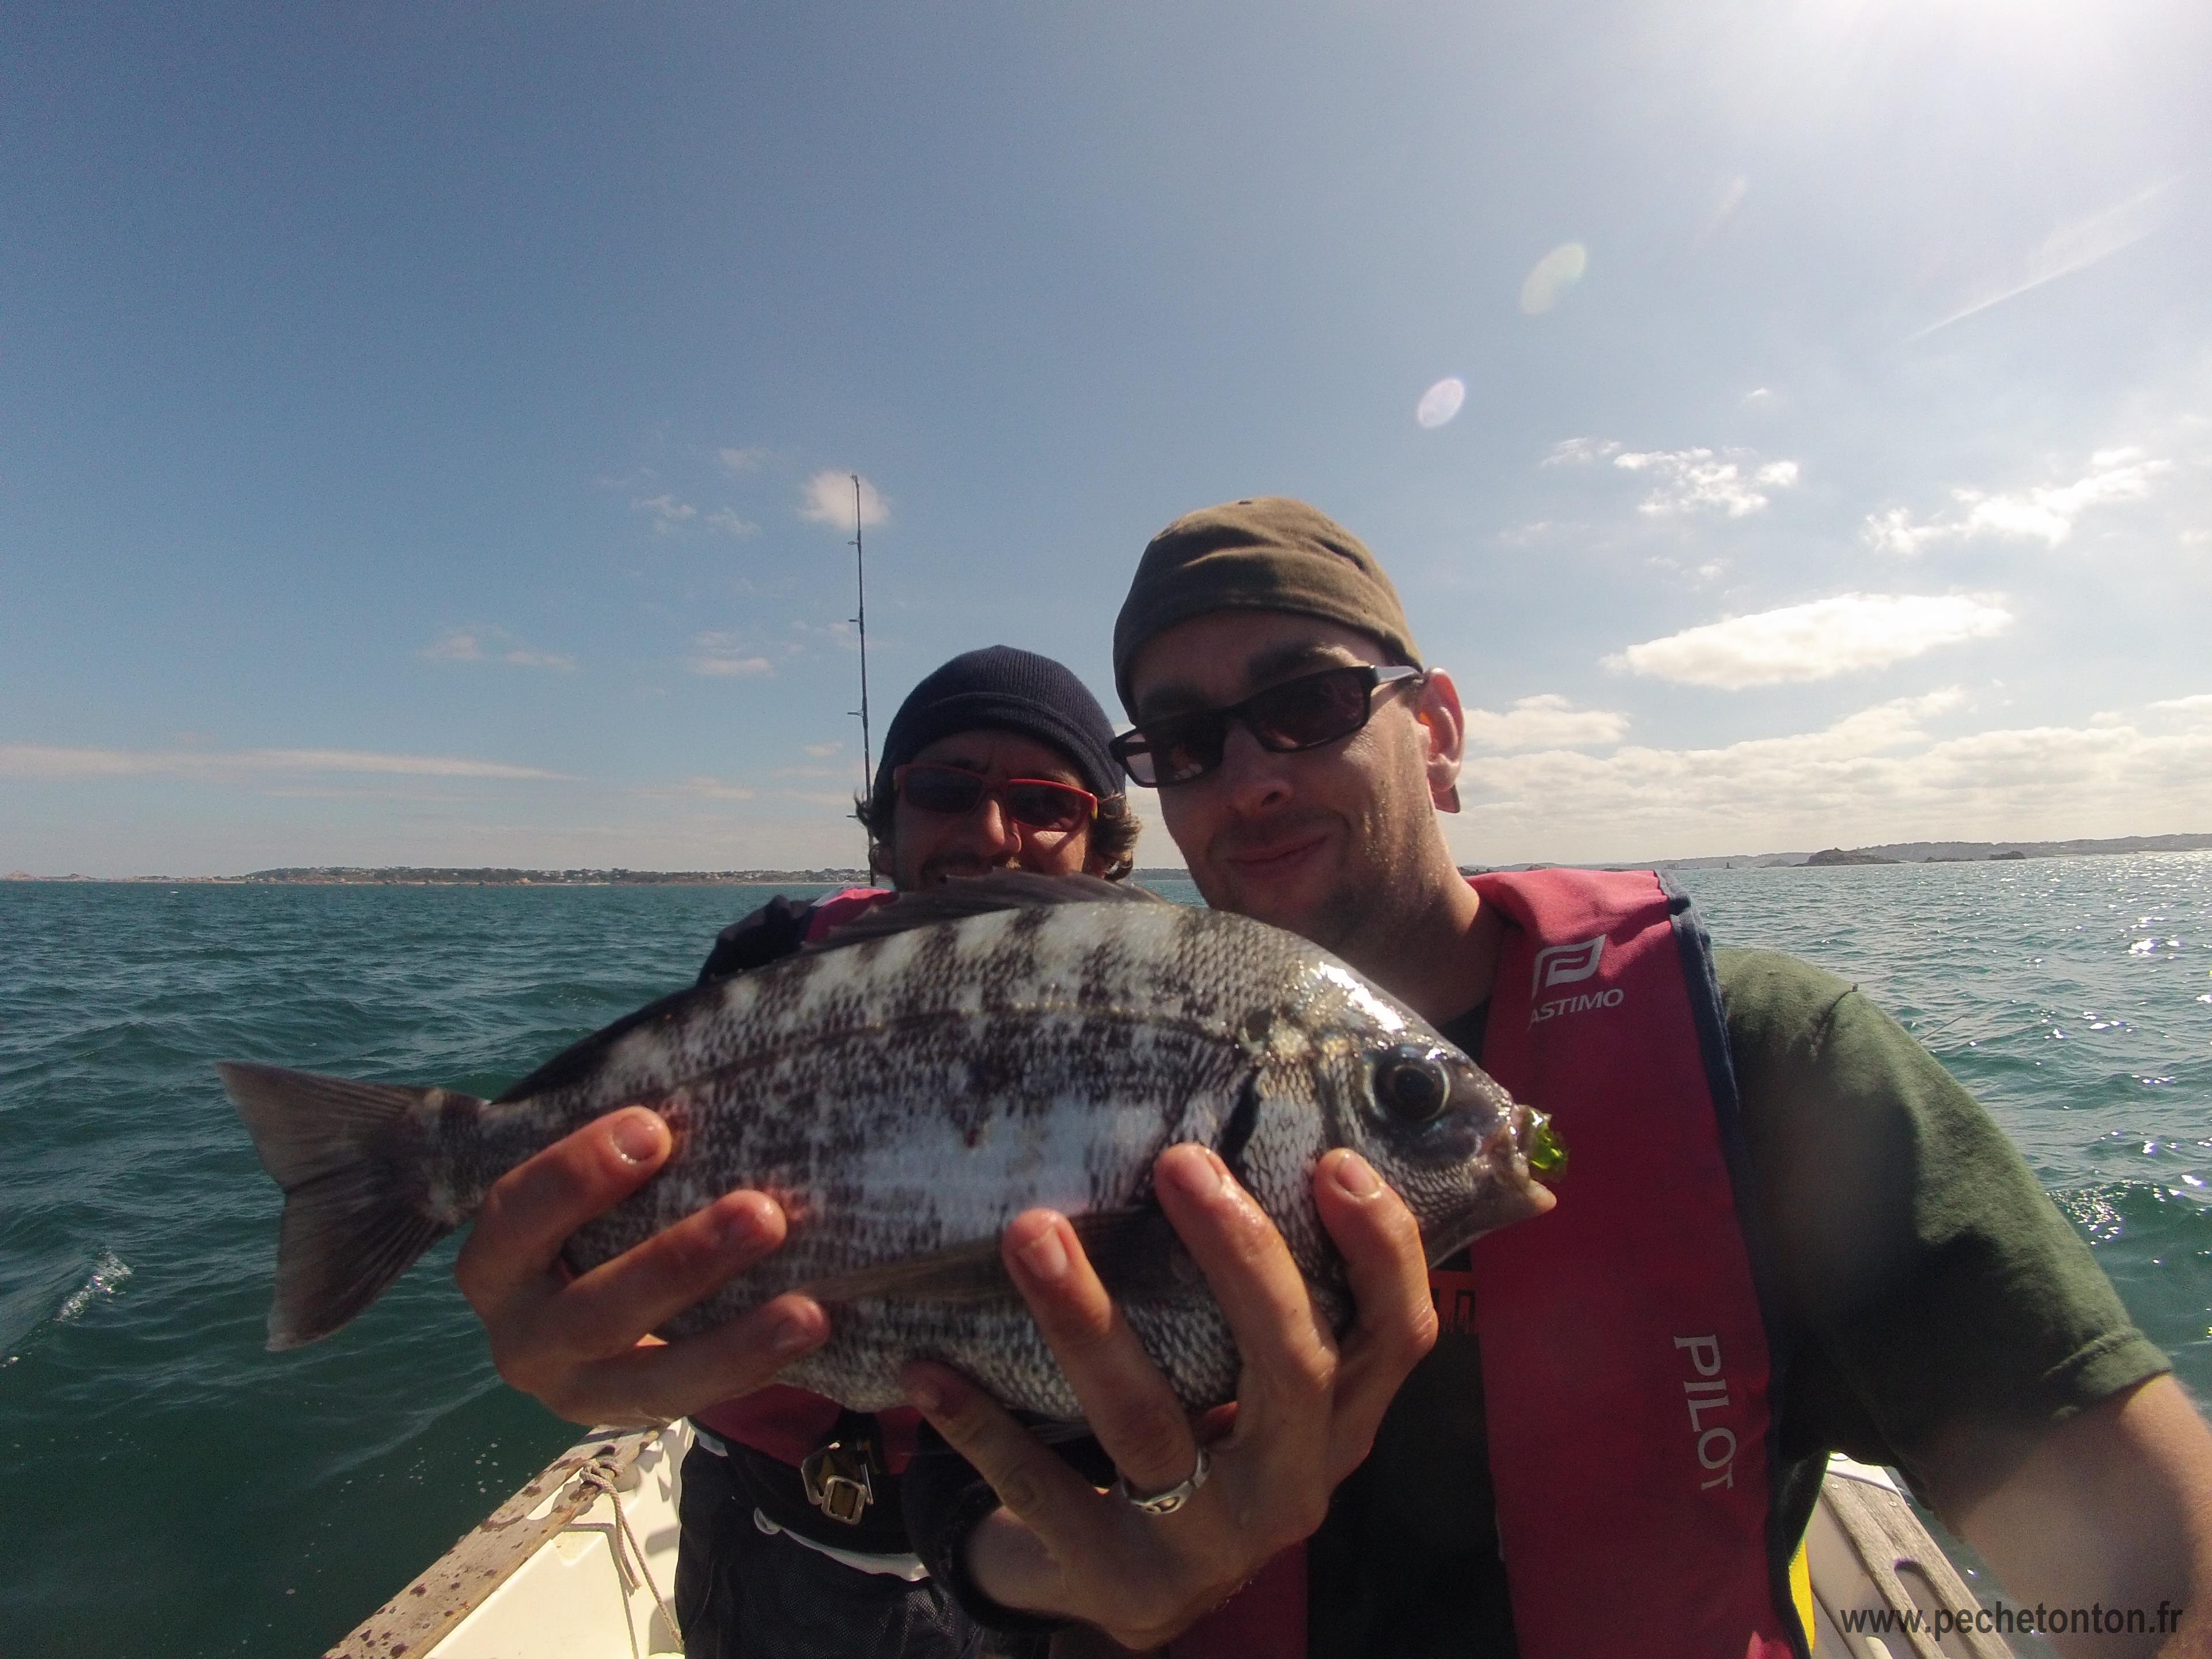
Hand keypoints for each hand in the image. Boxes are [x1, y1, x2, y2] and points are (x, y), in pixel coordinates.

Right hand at [454, 1105, 828, 1426]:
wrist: (601, 1305)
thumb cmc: (605, 1209)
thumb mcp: (590, 1183)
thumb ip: (629, 1141)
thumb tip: (718, 1050)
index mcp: (497, 1260)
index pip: (516, 1214)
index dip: (575, 1174)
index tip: (654, 1127)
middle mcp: (524, 1337)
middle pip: (592, 1309)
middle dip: (678, 1263)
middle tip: (762, 1212)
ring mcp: (580, 1390)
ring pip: (653, 1380)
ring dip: (734, 1342)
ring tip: (807, 1311)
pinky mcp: (639, 1419)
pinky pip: (700, 1404)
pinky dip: (758, 1369)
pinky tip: (812, 1330)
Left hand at [899, 1142, 1437, 1649]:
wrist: (1133, 1589)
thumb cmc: (1199, 1437)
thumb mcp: (1248, 1380)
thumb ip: (1256, 1291)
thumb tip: (1219, 1128)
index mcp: (1338, 1423)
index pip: (1397, 1336)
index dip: (1381, 1252)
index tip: (1333, 1162)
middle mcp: (1290, 1485)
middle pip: (1292, 1368)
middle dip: (1240, 1257)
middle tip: (1177, 1161)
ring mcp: (1206, 1542)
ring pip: (1151, 1425)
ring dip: (1086, 1322)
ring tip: (1029, 1232)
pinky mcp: (1116, 1578)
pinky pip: (1043, 1493)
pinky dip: (983, 1427)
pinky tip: (927, 1369)